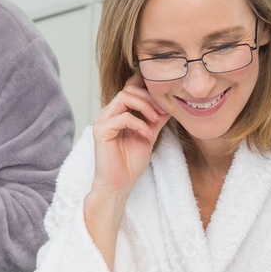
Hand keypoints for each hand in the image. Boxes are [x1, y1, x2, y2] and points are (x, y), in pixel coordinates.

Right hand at [90, 73, 170, 198]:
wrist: (119, 185)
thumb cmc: (130, 163)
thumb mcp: (149, 135)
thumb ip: (156, 119)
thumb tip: (170, 104)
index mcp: (118, 112)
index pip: (129, 88)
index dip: (146, 86)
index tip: (164, 96)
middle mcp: (108, 113)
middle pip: (128, 89)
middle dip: (149, 97)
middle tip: (163, 111)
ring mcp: (103, 120)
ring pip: (124, 97)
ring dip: (144, 106)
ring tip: (155, 120)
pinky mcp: (101, 131)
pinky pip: (122, 117)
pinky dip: (138, 123)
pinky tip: (146, 134)